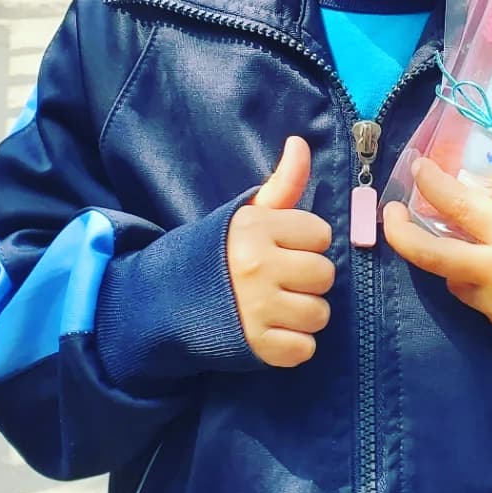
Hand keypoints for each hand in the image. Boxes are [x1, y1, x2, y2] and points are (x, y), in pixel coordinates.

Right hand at [226, 136, 334, 367]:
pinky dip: (293, 345)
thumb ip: (283, 181)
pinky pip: (304, 349)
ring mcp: (256, 308)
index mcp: (257, 229)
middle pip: (324, 275)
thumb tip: (300, 142)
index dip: (306, 242)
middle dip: (308, 279)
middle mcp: (258, 266)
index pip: (320, 235)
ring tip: (278, 306)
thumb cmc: (219, 251)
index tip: (282, 248)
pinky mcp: (255, 346)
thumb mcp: (248, 213)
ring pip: (319, 314)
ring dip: (304, 314)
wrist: (166, 300)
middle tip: (282, 279)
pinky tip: (273, 331)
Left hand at [382, 157, 491, 331]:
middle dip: (399, 232)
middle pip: (428, 252)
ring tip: (461, 242)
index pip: (458, 205)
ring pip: (450, 276)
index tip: (417, 167)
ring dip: (448, 258)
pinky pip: (472, 295)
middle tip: (390, 212)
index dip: (431, 183)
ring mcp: (490, 300)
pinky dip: (472, 279)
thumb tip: (486, 195)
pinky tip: (489, 271)